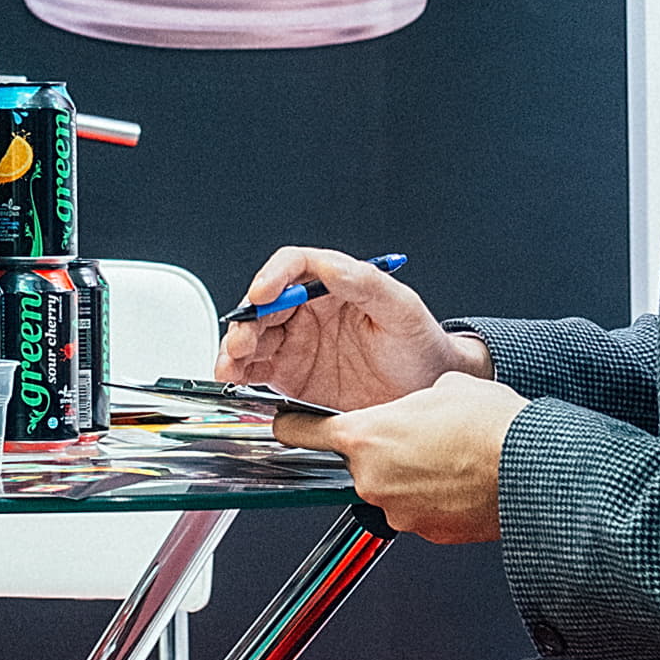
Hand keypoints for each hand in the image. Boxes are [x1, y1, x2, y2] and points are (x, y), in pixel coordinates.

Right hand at [217, 246, 475, 410]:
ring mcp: (297, 342)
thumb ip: (367, 284)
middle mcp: (309, 310)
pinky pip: (256, 369)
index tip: (263, 293)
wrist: (427, 394)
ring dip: (235, 347)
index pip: (293, 267)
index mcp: (333, 285)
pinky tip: (233, 376)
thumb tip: (330, 266)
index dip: (273, 276)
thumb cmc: (421, 346)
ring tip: (232, 363)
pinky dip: (239, 372)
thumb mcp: (403, 310)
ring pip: (253, 336)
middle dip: (247, 319)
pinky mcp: (291, 374)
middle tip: (244, 339)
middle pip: (264, 303)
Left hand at [276, 369, 530, 544]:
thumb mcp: (444, 387)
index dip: (292, 426)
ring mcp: (399, 510)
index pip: (306, 433)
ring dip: (412, 474)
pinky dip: (433, 497)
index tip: (282, 425)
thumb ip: (413, 400)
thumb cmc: (492, 426)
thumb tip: (418, 407)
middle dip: (384, 449)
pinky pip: (418, 510)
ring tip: (451, 457)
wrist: (531, 469)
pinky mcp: (428, 533)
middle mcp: (373, 478)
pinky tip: (461, 480)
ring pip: (391, 487)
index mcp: (367, 436)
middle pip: (360, 462)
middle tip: (420, 435)